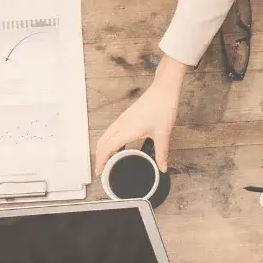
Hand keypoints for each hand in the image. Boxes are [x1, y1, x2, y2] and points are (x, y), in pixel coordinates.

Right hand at [94, 55, 186, 174]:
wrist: (163, 90)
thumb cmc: (163, 108)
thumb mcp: (163, 134)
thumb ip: (161, 153)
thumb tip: (162, 167)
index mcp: (127, 130)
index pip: (107, 148)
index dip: (100, 161)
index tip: (99, 172)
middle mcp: (121, 125)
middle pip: (102, 142)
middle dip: (98, 157)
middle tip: (101, 170)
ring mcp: (122, 120)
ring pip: (105, 136)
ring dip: (102, 149)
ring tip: (107, 161)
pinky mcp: (126, 117)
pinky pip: (112, 131)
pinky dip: (109, 141)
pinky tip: (117, 147)